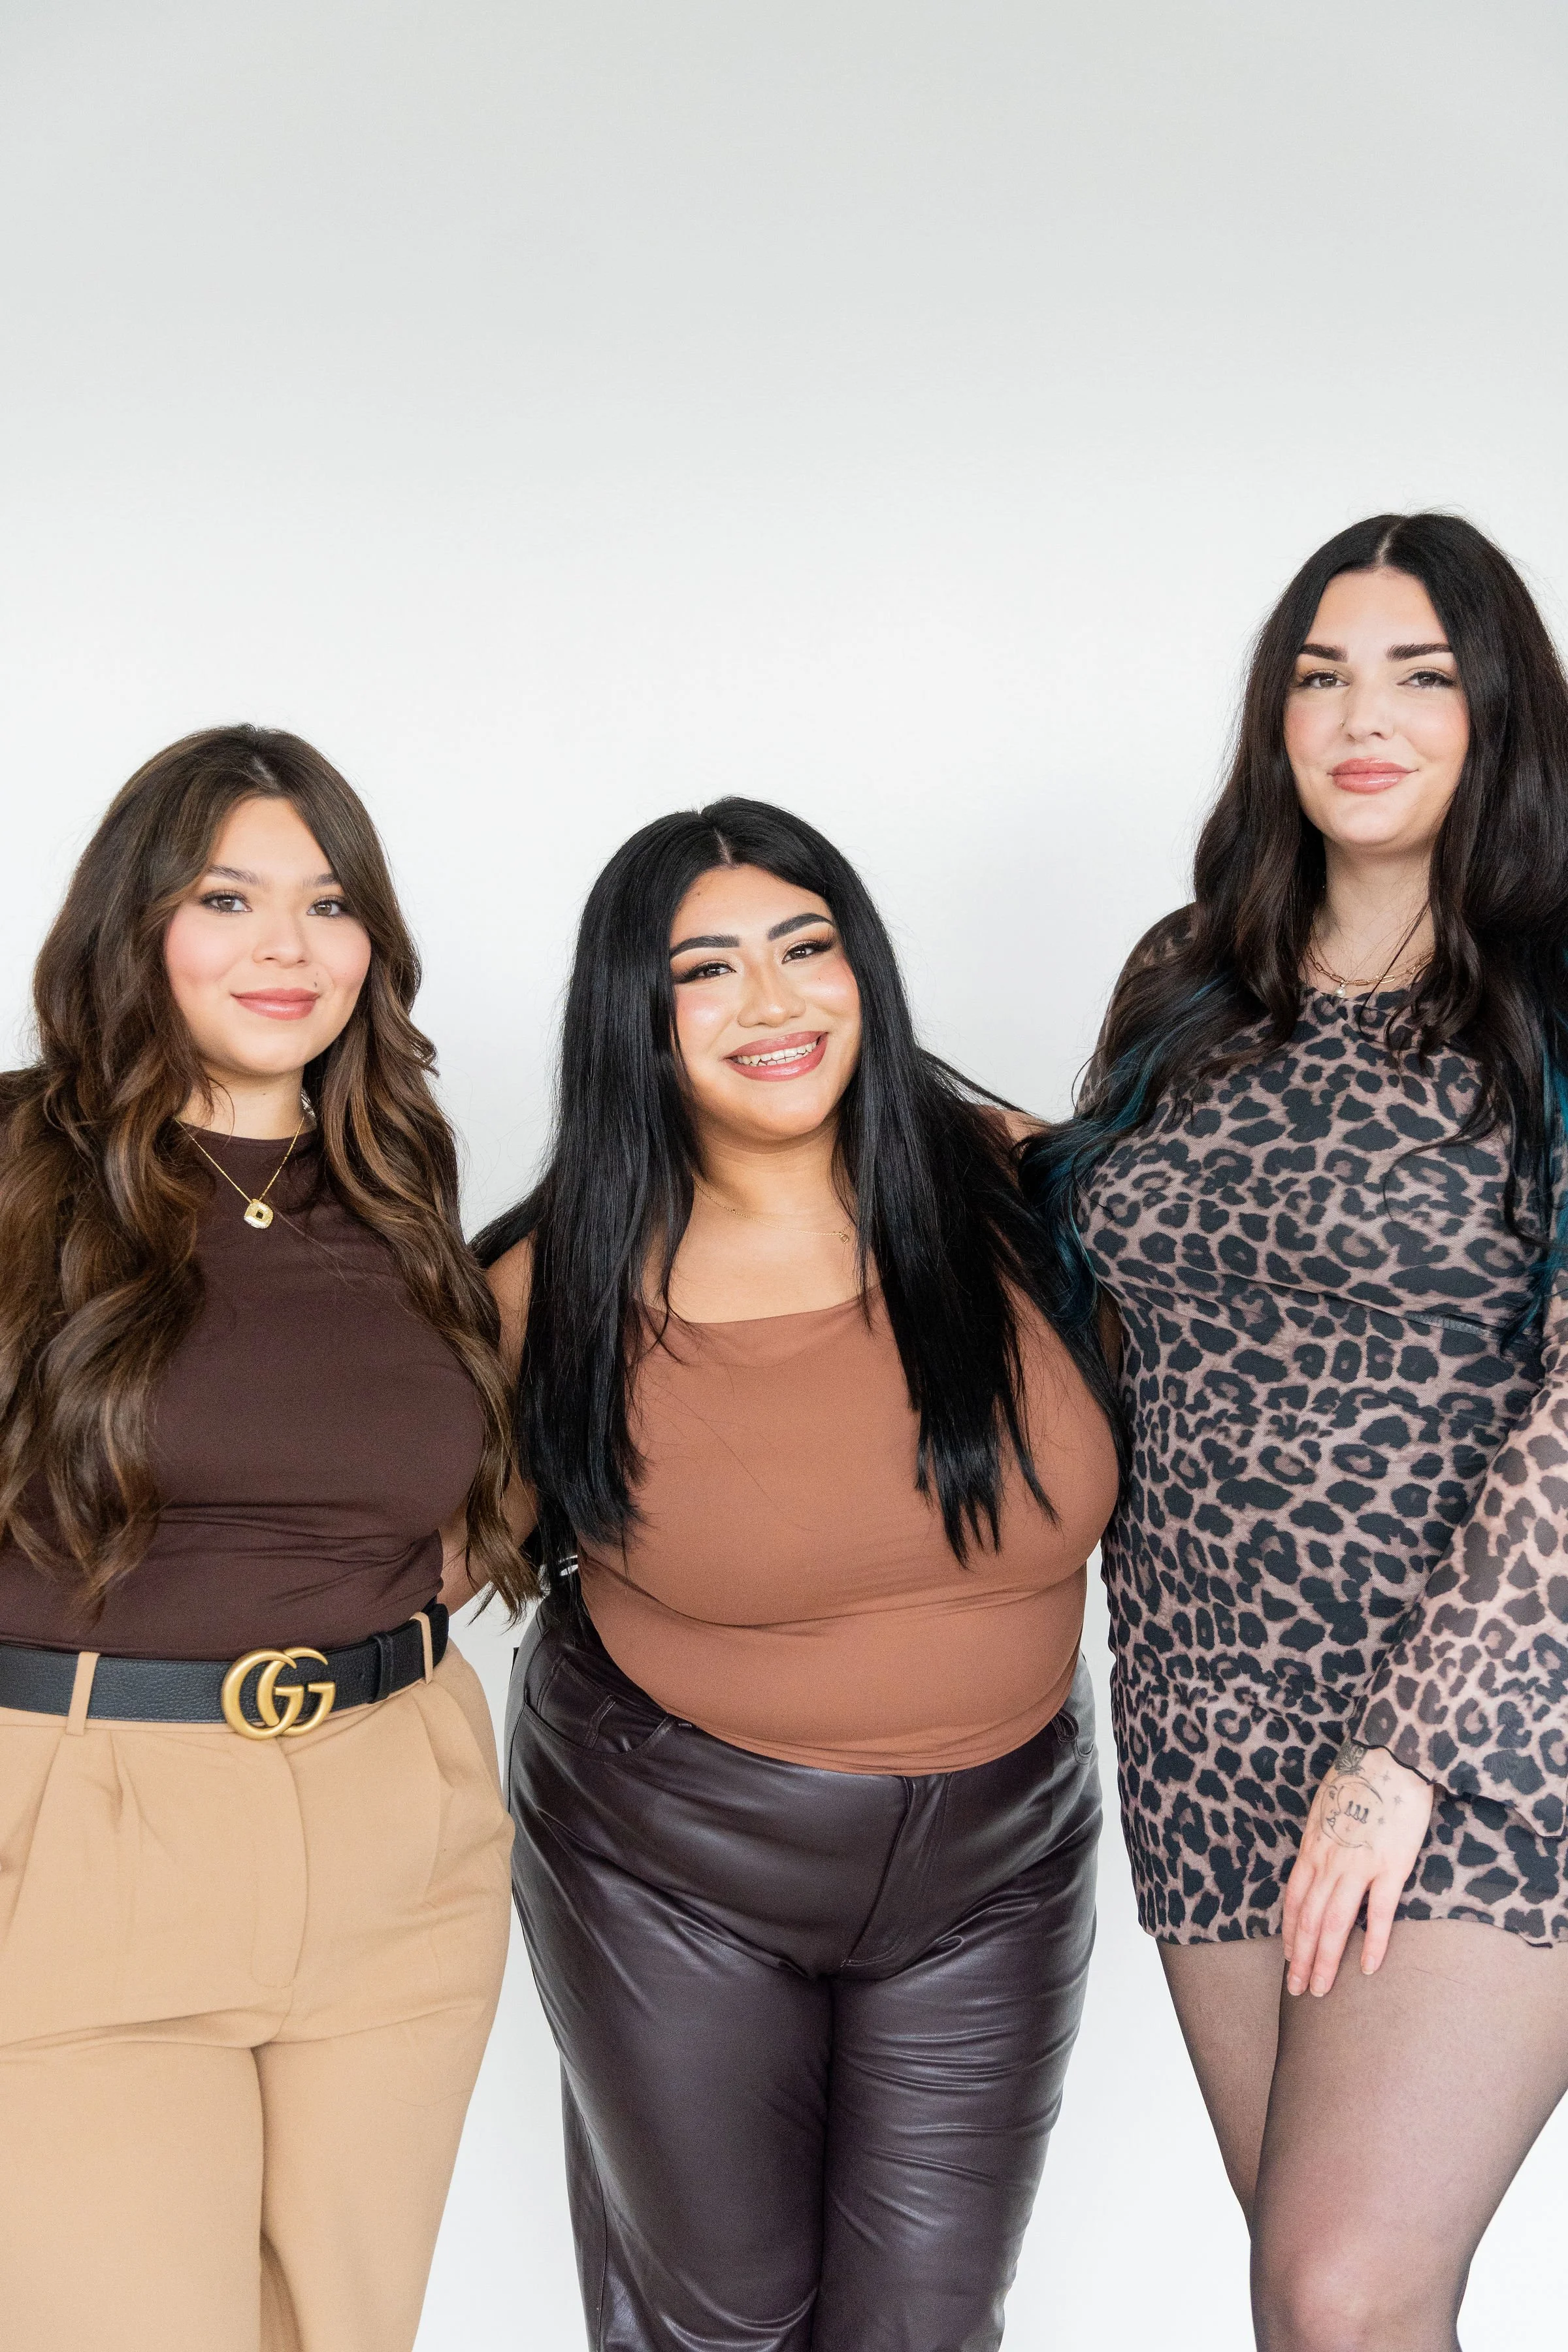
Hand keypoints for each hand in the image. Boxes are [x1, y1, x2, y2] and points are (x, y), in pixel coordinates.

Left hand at [1281, 1738, 1433, 1995]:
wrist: (1390, 1754)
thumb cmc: (1360, 1777)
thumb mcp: (1326, 1808)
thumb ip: (1321, 1838)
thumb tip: (1316, 1860)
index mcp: (1313, 1846)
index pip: (1293, 1900)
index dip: (1289, 1935)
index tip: (1288, 1961)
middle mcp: (1329, 1860)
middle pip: (1308, 1919)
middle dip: (1301, 1959)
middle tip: (1299, 1990)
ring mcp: (1359, 1864)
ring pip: (1335, 1923)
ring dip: (1326, 1960)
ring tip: (1322, 1990)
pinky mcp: (1391, 1865)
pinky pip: (1378, 1913)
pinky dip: (1371, 1943)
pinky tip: (1369, 1968)